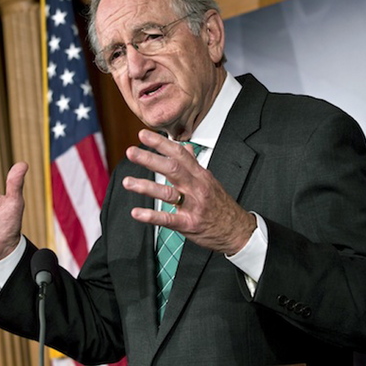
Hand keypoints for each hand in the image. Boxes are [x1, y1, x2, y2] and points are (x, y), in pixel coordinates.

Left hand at [123, 130, 255, 255]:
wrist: (237, 230)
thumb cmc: (221, 204)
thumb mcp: (210, 180)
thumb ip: (194, 164)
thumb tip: (185, 147)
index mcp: (200, 175)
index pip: (179, 154)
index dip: (161, 144)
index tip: (144, 135)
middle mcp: (196, 188)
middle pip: (172, 169)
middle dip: (150, 159)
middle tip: (131, 152)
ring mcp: (192, 206)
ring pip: (168, 193)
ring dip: (146, 187)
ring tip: (127, 182)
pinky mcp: (189, 224)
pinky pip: (168, 219)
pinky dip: (151, 216)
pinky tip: (137, 212)